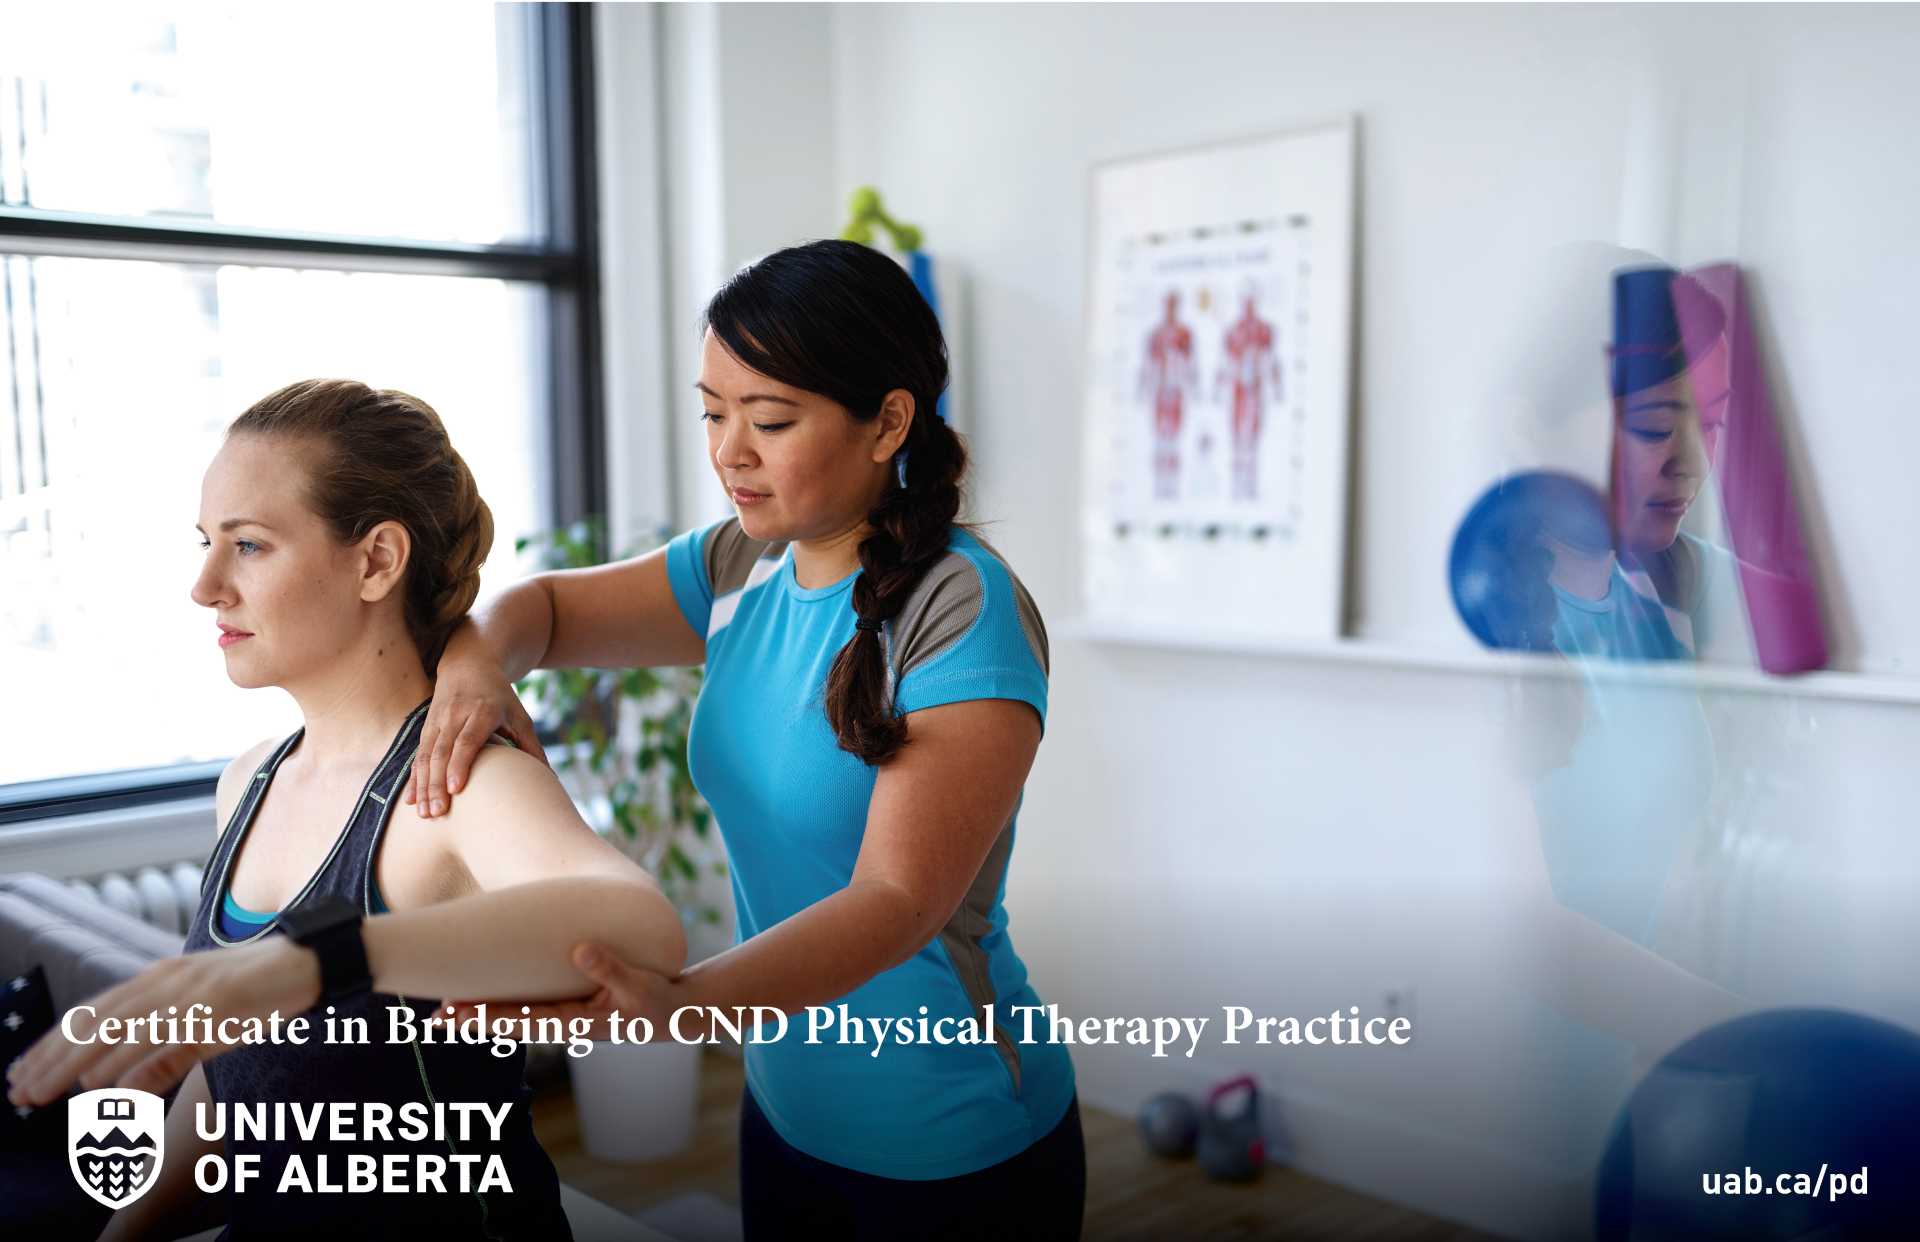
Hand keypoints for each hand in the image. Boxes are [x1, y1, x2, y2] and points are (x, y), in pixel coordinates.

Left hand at [5, 940, 318, 1106]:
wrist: (313, 960)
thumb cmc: (262, 992)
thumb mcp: (207, 1024)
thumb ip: (165, 1053)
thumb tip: (120, 1090)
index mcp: (161, 976)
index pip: (93, 1011)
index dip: (54, 1042)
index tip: (24, 1072)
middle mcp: (167, 977)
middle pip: (95, 1020)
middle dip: (52, 1057)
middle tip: (20, 1090)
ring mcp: (191, 988)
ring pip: (118, 1027)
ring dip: (75, 1062)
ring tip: (43, 1091)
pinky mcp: (216, 1001)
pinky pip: (162, 1034)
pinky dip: (126, 1059)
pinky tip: (99, 1081)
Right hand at [408, 625, 545, 817]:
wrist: (468, 666)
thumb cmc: (500, 697)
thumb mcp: (520, 717)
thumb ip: (532, 747)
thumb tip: (551, 780)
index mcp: (482, 712)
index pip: (468, 741)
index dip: (460, 765)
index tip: (456, 789)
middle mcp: (456, 716)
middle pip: (443, 753)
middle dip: (437, 784)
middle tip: (436, 813)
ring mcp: (438, 722)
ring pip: (426, 756)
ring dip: (423, 786)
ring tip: (423, 813)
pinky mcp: (426, 728)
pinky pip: (417, 756)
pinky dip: (413, 778)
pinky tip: (409, 800)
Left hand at [447, 942, 680, 1043]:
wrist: (675, 1015)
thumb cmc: (659, 1002)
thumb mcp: (640, 986)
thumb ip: (610, 968)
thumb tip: (579, 949)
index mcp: (575, 1022)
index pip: (521, 1020)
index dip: (486, 1015)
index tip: (456, 1011)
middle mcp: (564, 1023)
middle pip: (509, 1024)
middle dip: (473, 1020)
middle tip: (435, 1017)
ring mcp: (565, 1017)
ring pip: (515, 1018)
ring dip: (483, 1016)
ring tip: (449, 1011)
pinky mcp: (570, 1007)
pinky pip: (530, 1009)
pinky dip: (504, 1007)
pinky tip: (487, 1002)